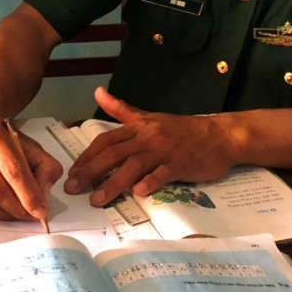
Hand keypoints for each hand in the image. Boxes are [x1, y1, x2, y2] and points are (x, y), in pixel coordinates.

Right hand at [0, 114, 62, 221]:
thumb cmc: (4, 137)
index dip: (29, 194)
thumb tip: (42, 198)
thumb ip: (45, 167)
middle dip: (18, 208)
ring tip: (20, 214)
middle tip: (33, 215)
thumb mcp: (31, 144)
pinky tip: (5, 211)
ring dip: (5, 215)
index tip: (42, 211)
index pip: (12, 169)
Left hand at [64, 87, 234, 205]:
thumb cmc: (182, 129)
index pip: (105, 140)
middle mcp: (148, 137)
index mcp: (138, 127)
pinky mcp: (181, 164)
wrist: (220, 135)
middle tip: (73, 188)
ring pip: (133, 166)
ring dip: (113, 183)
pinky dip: (150, 182)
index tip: (72, 173)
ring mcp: (164, 150)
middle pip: (113, 153)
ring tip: (97, 199)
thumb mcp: (149, 117)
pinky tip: (138, 193)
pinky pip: (163, 173)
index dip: (87, 156)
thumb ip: (121, 109)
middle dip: (90, 172)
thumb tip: (98, 93)